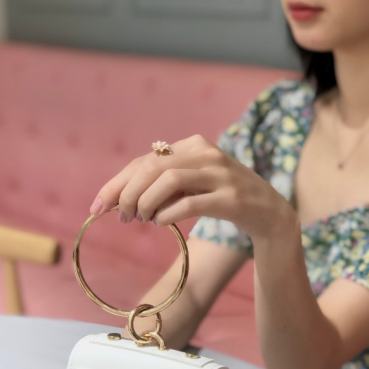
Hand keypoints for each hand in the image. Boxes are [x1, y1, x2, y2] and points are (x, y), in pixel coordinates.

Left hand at [89, 135, 296, 240]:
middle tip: (119, 217)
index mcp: (194, 145)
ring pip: (168, 181)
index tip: (98, 206)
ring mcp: (221, 175)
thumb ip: (165, 184)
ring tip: (140, 219)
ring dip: (146, 203)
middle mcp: (207, 154)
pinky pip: (190, 203)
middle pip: (152, 167)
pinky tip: (160, 223)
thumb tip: (122, 198)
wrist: (271, 213)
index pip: (145, 159)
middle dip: (126, 193)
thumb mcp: (194, 184)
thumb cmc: (225, 200)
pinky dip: (168, 214)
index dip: (117, 182)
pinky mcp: (231, 199)